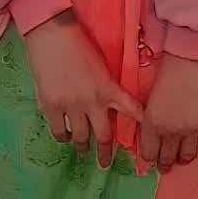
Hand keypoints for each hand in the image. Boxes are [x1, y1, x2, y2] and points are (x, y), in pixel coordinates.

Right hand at [24, 10, 141, 168]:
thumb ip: (105, 86)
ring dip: (82, 146)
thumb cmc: (78, 43)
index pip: (130, 110)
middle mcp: (92, 101)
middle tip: (104, 163)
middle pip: (103, 136)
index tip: (145, 142)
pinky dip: (62, 136)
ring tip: (82, 149)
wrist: (53, 35)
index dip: (139, 126)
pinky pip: (59, 131)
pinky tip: (64, 136)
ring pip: (79, 137)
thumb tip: (107, 103)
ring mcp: (71, 106)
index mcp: (108, 88)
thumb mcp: (100, 66)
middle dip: (105, 153)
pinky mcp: (51, 106)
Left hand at [140, 53, 197, 173]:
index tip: (151, 159)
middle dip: (165, 164)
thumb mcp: (152, 94)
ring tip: (181, 160)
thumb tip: (151, 127)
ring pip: (187, 155)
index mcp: (152, 122)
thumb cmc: (170, 66)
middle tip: (165, 165)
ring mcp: (193, 130)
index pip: (148, 152)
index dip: (149, 159)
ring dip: (183, 160)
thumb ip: (151, 113)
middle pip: (167, 157)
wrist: (193, 55)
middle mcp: (171, 131)